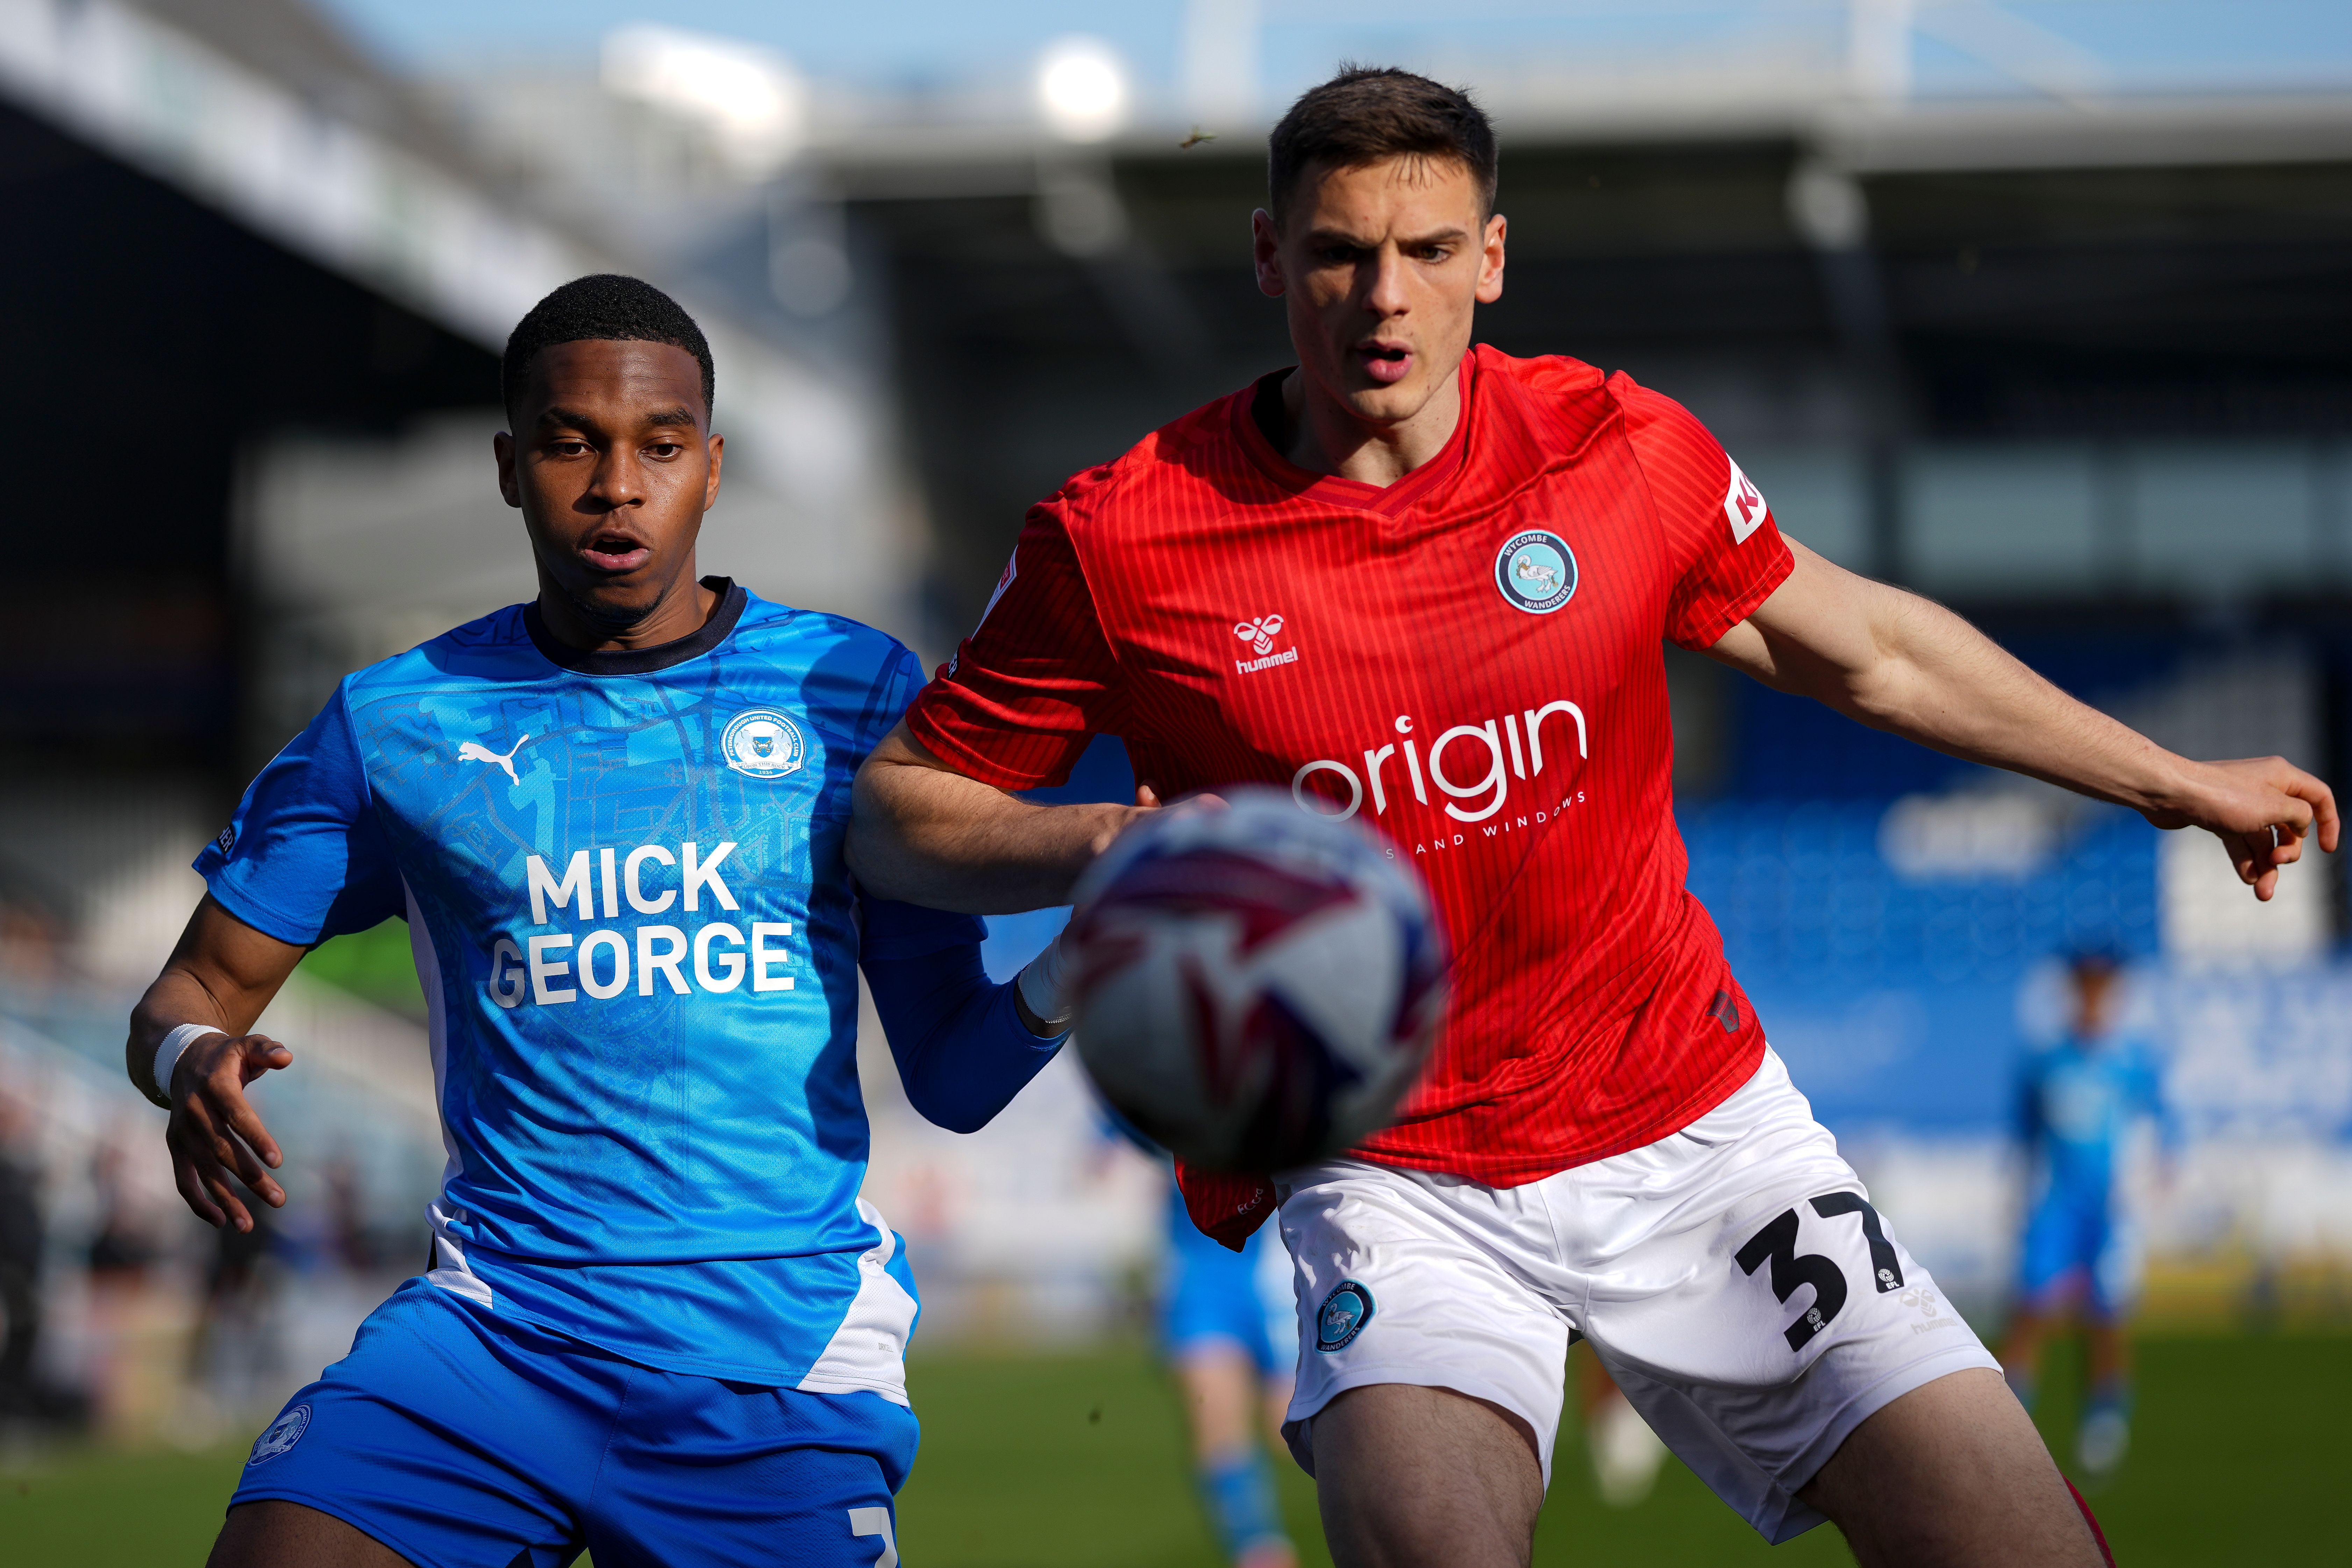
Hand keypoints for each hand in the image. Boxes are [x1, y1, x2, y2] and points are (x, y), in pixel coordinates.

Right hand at [166, 1031, 293, 1230]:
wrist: (181, 1059)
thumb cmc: (227, 1056)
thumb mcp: (247, 1044)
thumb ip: (267, 1050)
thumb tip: (286, 1057)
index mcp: (214, 1086)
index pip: (238, 1115)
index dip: (256, 1138)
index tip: (278, 1162)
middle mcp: (193, 1112)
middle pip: (223, 1150)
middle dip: (250, 1178)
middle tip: (279, 1200)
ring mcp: (181, 1132)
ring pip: (203, 1171)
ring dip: (225, 1199)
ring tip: (248, 1225)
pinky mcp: (175, 1146)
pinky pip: (183, 1179)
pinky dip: (198, 1202)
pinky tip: (221, 1221)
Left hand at [2144, 756, 2339, 900]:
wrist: (2169, 794)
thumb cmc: (2223, 796)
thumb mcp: (2275, 807)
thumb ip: (2300, 817)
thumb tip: (2300, 827)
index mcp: (2282, 777)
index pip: (2319, 798)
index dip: (2329, 823)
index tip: (2328, 850)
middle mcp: (2263, 788)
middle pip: (2290, 826)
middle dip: (2287, 851)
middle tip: (2276, 863)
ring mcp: (2240, 805)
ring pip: (2263, 840)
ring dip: (2266, 866)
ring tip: (2263, 894)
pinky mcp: (2219, 818)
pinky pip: (2240, 843)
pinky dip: (2246, 861)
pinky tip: (2249, 880)